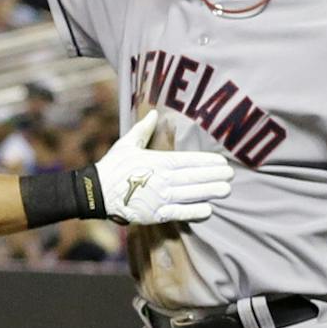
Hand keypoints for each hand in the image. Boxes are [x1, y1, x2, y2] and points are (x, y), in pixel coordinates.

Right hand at [93, 111, 233, 224]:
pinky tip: (208, 210)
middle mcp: (162, 179)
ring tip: (226, 190)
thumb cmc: (112, 166)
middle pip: (194, 177)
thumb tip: (154, 113)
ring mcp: (159, 197)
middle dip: (214, 176)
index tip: (223, 163)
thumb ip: (143, 130)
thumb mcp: (126, 144)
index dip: (207, 162)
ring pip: (190, 194)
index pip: (189, 161)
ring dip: (210, 192)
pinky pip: (178, 213)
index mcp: (157, 161)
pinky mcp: (154, 214)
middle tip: (231, 176)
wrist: (95, 192)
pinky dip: (194, 212)